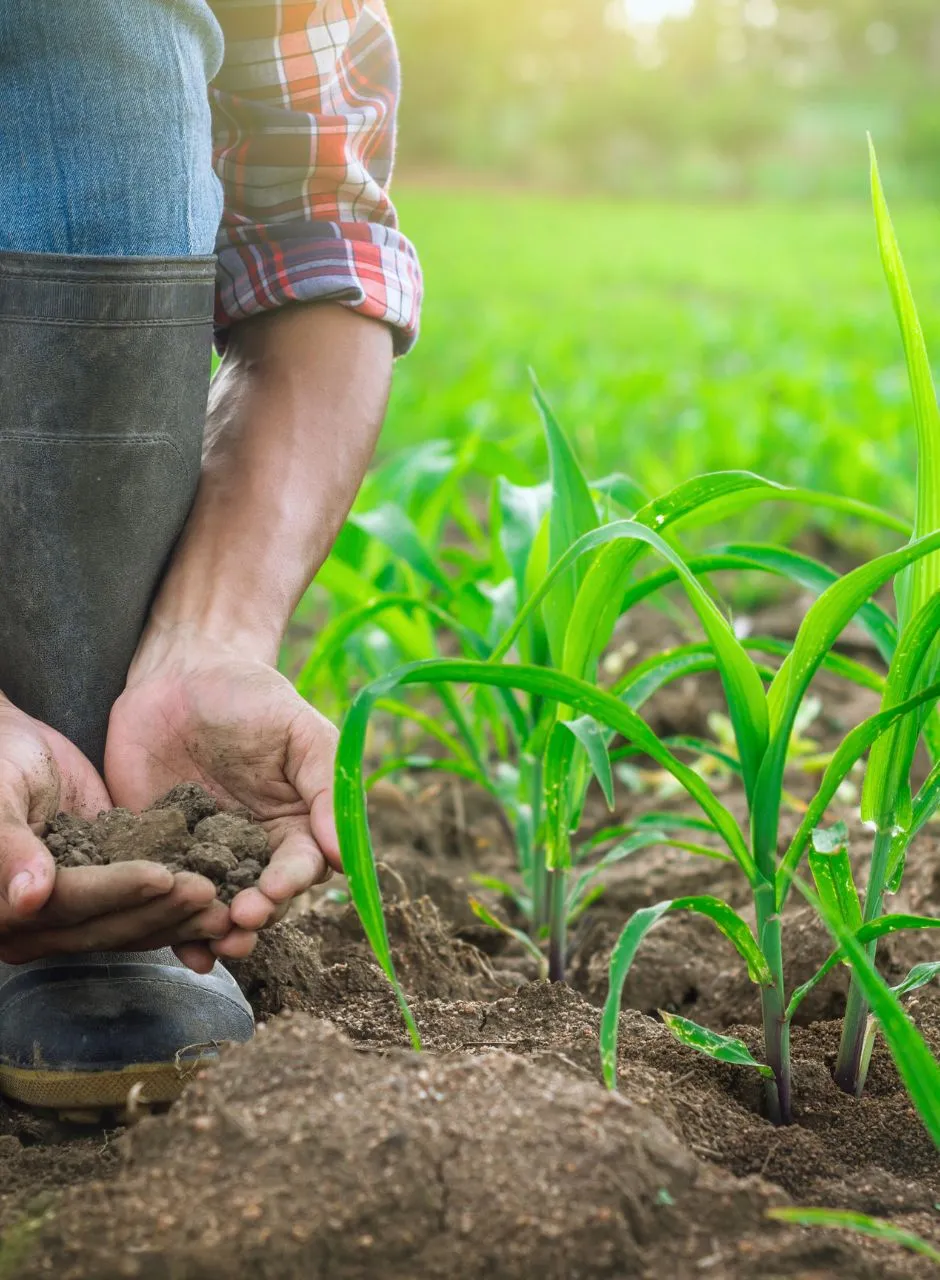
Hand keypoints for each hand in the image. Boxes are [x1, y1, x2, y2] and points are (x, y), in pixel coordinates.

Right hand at [0, 695, 227, 963]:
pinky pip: (144, 915)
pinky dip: (179, 911)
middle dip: (161, 911)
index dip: (115, 890)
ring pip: (130, 930)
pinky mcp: (104, 904)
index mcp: (2, 906)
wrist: (15, 749)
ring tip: (225, 906)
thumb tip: (29, 898)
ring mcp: (72, 920)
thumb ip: (8, 845)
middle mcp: (35, 926)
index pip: (67, 902)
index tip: (162, 875)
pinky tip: (221, 902)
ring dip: (178, 920)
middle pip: (104, 927)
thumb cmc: (0, 762)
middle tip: (210, 893)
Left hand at [105, 627, 340, 968]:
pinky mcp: (161, 854)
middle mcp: (256, 849)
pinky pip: (168, 896)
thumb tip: (346, 853)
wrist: (178, 675)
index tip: (275, 890)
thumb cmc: (250, 696)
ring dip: (218, 933)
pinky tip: (181, 949)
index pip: (303, 864)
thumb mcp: (299, 728)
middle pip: (263, 899)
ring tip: (213, 944)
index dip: (291, 882)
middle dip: (255, 915)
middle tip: (239, 921)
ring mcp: (207, 855)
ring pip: (218, 908)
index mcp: (297, 823)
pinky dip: (173, 925)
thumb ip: (326, 784)